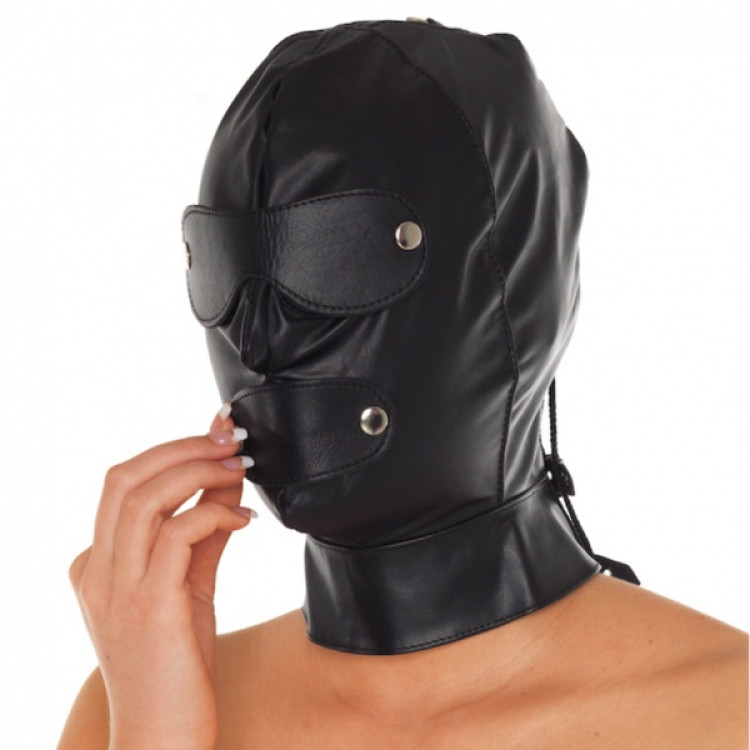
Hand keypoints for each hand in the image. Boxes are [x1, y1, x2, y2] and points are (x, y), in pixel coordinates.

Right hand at [68, 405, 256, 749]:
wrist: (163, 736)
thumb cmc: (175, 664)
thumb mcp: (188, 587)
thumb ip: (202, 535)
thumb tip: (227, 485)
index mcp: (97, 565)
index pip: (122, 483)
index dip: (170, 450)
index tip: (214, 437)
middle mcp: (97, 571)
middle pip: (124, 478)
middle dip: (181, 448)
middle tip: (229, 442)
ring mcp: (117, 589)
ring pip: (144, 498)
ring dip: (198, 472)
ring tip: (239, 468)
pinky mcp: (148, 606)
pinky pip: (176, 536)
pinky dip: (212, 514)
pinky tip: (242, 519)